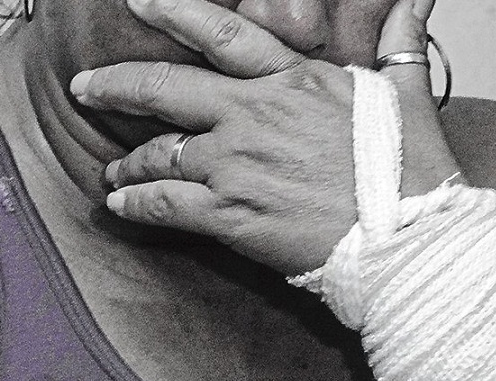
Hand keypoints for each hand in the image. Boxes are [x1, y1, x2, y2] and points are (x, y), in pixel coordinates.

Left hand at [71, 0, 442, 274]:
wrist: (408, 241)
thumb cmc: (410, 175)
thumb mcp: (407, 94)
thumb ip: (399, 40)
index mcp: (294, 81)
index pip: (222, 35)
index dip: (174, 12)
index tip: (140, 1)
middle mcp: (254, 116)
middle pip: (166, 89)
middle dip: (116, 85)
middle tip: (86, 87)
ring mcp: (237, 165)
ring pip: (158, 153)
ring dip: (128, 160)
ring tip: (114, 171)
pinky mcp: (231, 215)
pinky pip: (165, 204)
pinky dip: (136, 204)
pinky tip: (121, 206)